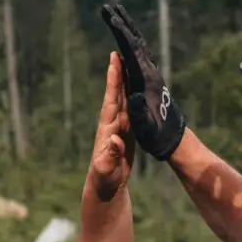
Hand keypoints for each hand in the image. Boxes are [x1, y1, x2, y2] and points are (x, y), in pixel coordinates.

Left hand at [86, 51, 134, 201]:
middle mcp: (112, 125)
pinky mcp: (127, 135)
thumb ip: (111, 154)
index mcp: (107, 129)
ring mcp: (119, 129)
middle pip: (116, 95)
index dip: (113, 82)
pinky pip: (130, 112)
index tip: (113, 62)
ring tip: (129, 65)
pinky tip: (137, 90)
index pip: (111, 100)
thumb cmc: (103, 179)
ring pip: (124, 101)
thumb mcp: (106, 168)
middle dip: (118, 75)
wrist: (105, 188)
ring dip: (126, 84)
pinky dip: (133, 99)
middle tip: (119, 53)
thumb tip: (115, 138)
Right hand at [100, 3, 186, 160]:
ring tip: (117, 16)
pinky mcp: (152, 81)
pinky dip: (132, 43)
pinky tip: (128, 41)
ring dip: (127, 31)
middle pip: (135, 42)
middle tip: (108, 7)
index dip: (120, 34)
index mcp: (146, 81)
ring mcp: (153, 76)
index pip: (131, 52)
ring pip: (139, 46)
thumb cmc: (157, 137)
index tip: (110, 18)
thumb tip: (134, 96)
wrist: (175, 141)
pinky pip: (140, 56)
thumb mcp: (145, 128)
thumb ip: (138, 112)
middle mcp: (151, 74)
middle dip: (122, 24)